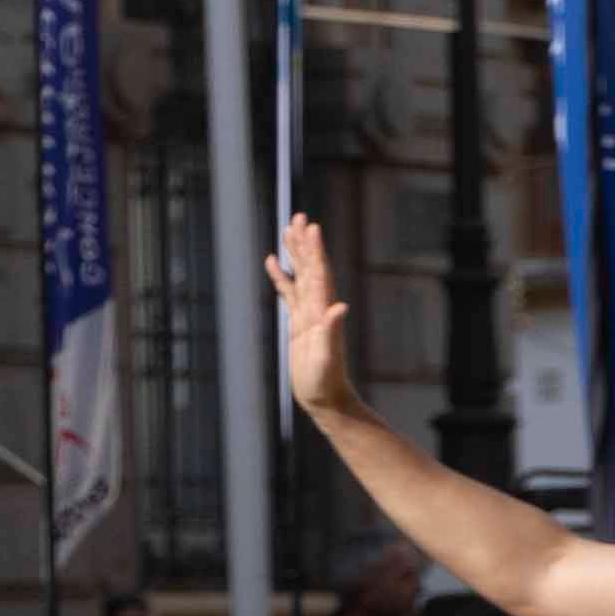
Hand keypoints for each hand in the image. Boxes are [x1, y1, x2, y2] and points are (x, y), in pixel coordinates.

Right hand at [265, 214, 360, 419]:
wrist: (325, 398)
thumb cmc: (326, 382)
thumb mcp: (327, 357)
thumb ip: (332, 331)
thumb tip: (340, 306)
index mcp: (323, 312)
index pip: (320, 275)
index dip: (316, 251)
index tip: (312, 227)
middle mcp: (318, 309)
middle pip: (311, 268)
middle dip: (306, 243)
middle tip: (300, 217)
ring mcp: (308, 314)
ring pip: (300, 275)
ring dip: (296, 253)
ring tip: (289, 228)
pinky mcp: (299, 323)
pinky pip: (288, 293)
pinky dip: (282, 276)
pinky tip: (273, 261)